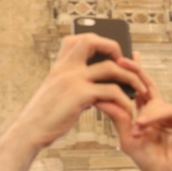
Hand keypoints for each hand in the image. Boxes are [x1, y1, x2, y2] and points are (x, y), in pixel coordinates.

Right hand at [8, 34, 145, 150]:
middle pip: (93, 41)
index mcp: (60, 65)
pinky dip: (124, 100)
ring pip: (111, 67)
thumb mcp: (57, 93)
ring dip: (131, 78)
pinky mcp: (80, 95)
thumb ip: (74, 84)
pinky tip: (127, 109)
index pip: (78, 39)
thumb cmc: (45, 116)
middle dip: (115, 48)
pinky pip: (112, 91)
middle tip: (127, 64)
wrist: (30, 131)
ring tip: (141, 89)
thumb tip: (97, 87)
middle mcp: (66, 67)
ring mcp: (73, 79)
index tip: (111, 53)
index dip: (97, 41)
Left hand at [114, 63, 171, 170]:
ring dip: (144, 115)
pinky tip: (146, 127)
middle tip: (122, 60)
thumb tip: (100, 99)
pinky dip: (155, 118)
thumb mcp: (128, 138)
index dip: (132, 73)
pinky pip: (166, 110)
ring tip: (138, 129)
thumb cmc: (152, 162)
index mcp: (149, 115)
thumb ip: (118, 117)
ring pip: (154, 101)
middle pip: (148, 85)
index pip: (139, 90)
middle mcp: (162, 110)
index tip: (121, 59)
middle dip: (136, 71)